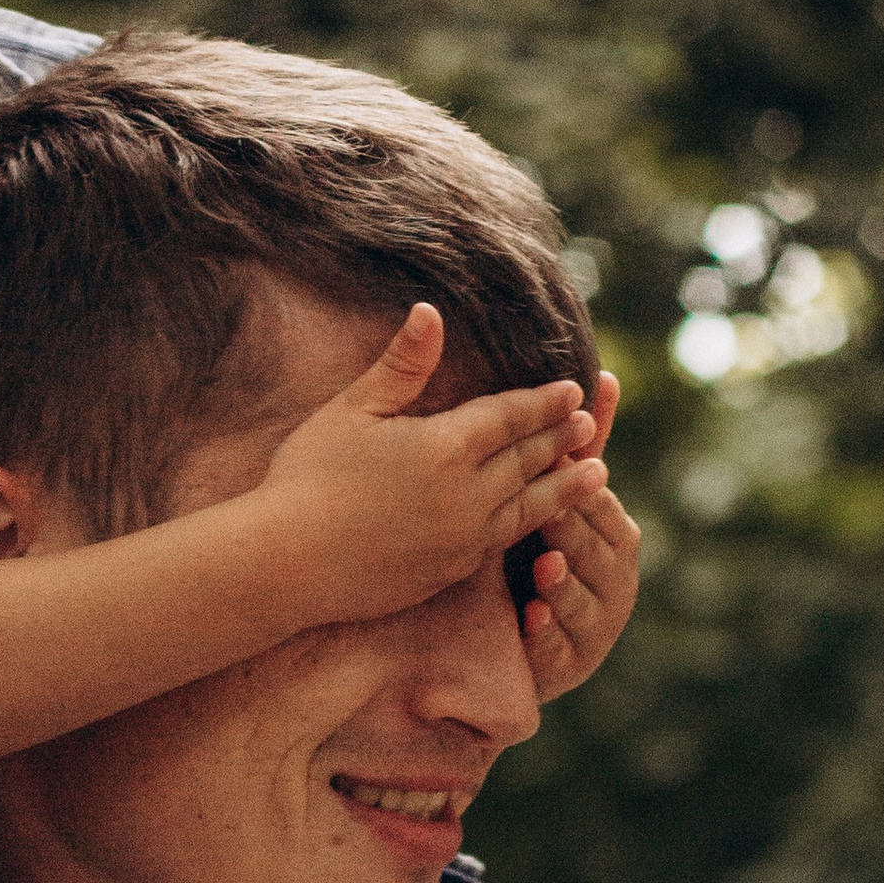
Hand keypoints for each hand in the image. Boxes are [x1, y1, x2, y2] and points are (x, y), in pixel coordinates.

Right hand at [258, 304, 610, 624]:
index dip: (542, 402)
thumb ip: (401, 365)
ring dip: (564, 487)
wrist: (287, 565)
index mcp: (445, 446)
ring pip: (530, 506)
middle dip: (561, 439)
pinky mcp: (451, 571)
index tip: (573, 389)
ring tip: (596, 474)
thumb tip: (430, 311)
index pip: (509, 417)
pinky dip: (532, 525)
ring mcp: (463, 538)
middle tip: (589, 423)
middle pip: (528, 460)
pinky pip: (504, 542)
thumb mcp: (351, 411)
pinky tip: (537, 518)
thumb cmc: (306, 478)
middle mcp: (467, 494)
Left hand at [521, 376, 640, 698]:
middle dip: (577, 529)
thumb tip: (606, 374)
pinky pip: (560, 647)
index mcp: (613, 534)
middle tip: (552, 511)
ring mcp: (596, 622)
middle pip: (599, 549)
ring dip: (566, 582)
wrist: (522, 642)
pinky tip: (531, 618)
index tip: (566, 456)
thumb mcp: (554, 502)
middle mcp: (615, 577)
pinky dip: (547, 632)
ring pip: (586, 599)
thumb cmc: (540, 553)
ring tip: (547, 567)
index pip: (602, 501)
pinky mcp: (571, 661)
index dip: (585, 480)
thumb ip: (576, 452)